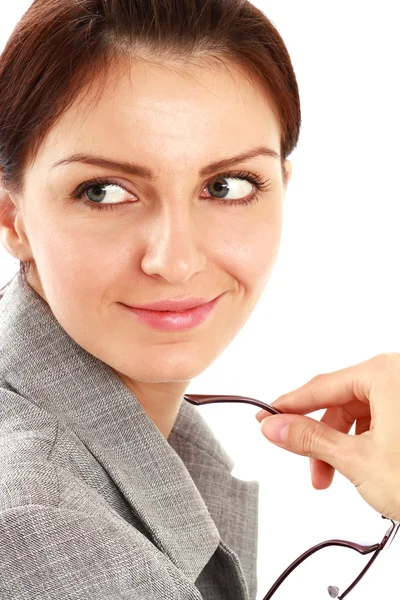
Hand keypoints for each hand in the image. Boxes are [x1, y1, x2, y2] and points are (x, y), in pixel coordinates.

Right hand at [255, 352, 399, 520]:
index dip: (289, 407)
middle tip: (312, 470)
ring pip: (361, 413)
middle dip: (323, 439)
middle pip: (341, 401)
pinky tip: (366, 468)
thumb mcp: (357, 460)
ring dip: (344, 445)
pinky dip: (366, 443)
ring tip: (341, 477)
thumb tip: (275, 427)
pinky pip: (382, 418)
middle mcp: (399, 374)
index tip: (266, 419)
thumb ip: (309, 438)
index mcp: (385, 373)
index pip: (320, 386)